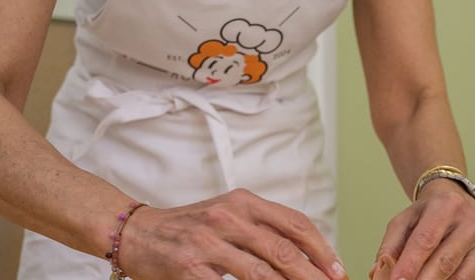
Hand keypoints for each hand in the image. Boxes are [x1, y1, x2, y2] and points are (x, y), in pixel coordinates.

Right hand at [119, 189, 347, 279]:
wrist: (137, 232)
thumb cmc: (190, 227)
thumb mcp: (229, 214)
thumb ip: (263, 228)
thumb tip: (307, 255)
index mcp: (244, 202)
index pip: (295, 224)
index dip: (322, 249)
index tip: (337, 270)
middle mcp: (229, 217)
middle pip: (284, 251)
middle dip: (314, 276)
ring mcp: (209, 243)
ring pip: (263, 274)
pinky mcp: (191, 268)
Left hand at [375, 179, 474, 279]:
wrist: (456, 202)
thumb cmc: (428, 214)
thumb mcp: (403, 222)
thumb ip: (389, 247)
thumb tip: (379, 272)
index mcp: (445, 205)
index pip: (425, 240)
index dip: (410, 265)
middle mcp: (471, 219)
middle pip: (445, 261)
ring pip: (461, 276)